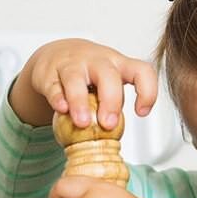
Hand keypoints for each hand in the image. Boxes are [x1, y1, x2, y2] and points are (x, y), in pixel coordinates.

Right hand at [10, 39, 158, 130]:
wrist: (56, 54)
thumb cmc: (89, 74)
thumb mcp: (107, 84)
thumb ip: (113, 106)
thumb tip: (115, 143)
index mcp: (119, 64)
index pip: (142, 71)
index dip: (147, 91)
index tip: (141, 112)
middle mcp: (97, 61)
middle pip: (109, 75)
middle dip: (111, 101)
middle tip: (108, 124)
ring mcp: (72, 64)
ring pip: (76, 78)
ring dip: (80, 102)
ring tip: (82, 123)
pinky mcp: (49, 73)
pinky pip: (53, 86)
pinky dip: (57, 98)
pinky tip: (62, 110)